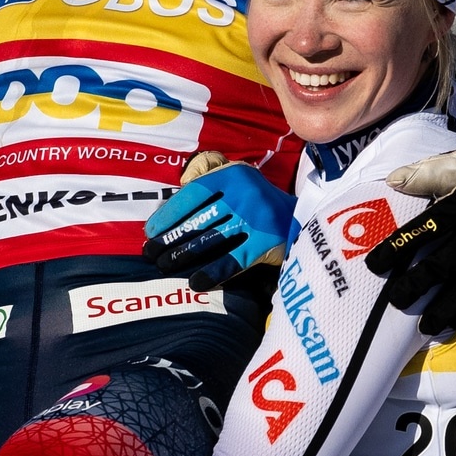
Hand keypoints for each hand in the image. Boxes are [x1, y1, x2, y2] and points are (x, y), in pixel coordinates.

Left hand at [143, 155, 294, 290]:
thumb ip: (208, 179)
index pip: (192, 194)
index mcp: (234, 174)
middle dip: (171, 239)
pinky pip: (232, 260)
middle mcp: (245, 193)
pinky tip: (195, 282)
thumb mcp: (239, 180)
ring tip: (165, 266)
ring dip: (183, 255)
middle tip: (151, 253)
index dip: (168, 214)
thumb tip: (173, 199)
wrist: (304, 220)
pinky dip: (212, 272)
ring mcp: (257, 219)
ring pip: (211, 240)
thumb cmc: (259, 203)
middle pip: (198, 219)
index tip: (151, 231)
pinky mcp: (267, 244)